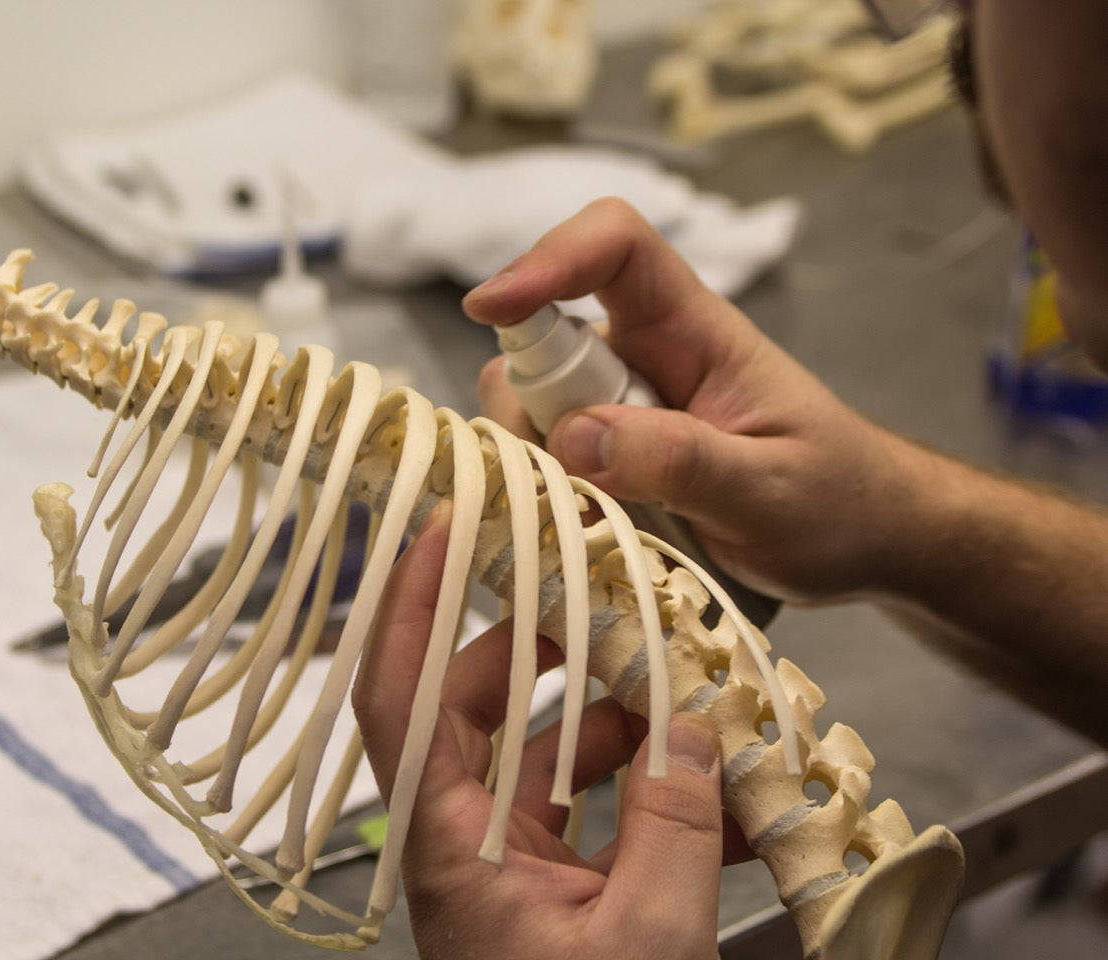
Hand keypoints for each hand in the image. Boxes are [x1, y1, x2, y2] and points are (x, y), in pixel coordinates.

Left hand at [353, 508, 727, 959]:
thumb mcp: (649, 937)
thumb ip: (676, 822)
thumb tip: (695, 726)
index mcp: (452, 847)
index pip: (399, 699)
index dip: (406, 606)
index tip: (439, 529)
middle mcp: (471, 844)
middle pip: (488, 709)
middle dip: (553, 653)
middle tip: (607, 602)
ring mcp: (518, 867)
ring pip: (559, 758)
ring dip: (631, 728)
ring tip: (701, 704)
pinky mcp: (566, 893)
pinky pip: (606, 814)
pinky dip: (660, 794)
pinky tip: (730, 798)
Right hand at [464, 197, 918, 602]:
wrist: (870, 539)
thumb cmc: (840, 501)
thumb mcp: (769, 491)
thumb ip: (679, 461)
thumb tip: (572, 435)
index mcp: (698, 332)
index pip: (616, 245)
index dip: (549, 258)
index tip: (490, 307)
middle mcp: (651, 354)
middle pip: (547, 334)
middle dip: (529, 399)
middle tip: (566, 479)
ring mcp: (628, 404)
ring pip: (538, 399)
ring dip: (535, 454)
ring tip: (588, 514)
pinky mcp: (617, 451)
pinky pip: (553, 450)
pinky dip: (546, 485)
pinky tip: (583, 526)